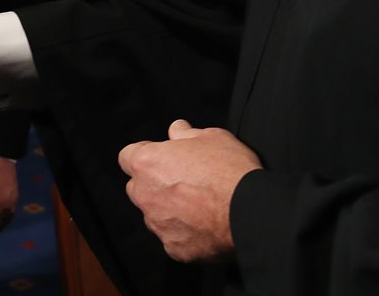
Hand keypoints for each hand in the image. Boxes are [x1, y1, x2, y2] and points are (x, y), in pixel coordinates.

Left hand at [119, 119, 261, 260]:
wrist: (250, 212)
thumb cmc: (229, 169)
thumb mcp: (211, 136)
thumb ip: (186, 133)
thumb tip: (176, 129)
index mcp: (147, 164)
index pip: (127, 157)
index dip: (145, 154)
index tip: (163, 156)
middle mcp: (145, 196)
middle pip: (138, 188)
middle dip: (153, 183)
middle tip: (183, 180)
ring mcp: (158, 225)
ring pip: (154, 215)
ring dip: (167, 209)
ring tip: (197, 204)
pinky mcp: (174, 249)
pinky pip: (172, 238)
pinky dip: (184, 232)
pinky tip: (205, 224)